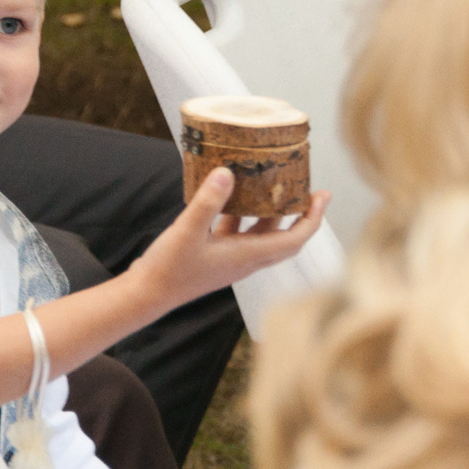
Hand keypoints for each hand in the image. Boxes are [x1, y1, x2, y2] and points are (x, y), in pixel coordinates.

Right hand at [132, 168, 328, 309]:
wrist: (146, 295)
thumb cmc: (169, 270)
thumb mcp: (188, 231)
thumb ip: (209, 201)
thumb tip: (228, 172)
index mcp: (247, 256)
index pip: (294, 240)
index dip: (312, 219)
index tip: (322, 196)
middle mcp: (244, 259)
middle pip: (283, 237)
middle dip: (298, 214)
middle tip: (306, 188)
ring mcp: (230, 258)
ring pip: (259, 234)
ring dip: (269, 212)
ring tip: (271, 184)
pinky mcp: (214, 255)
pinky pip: (236, 232)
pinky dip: (240, 214)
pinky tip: (228, 194)